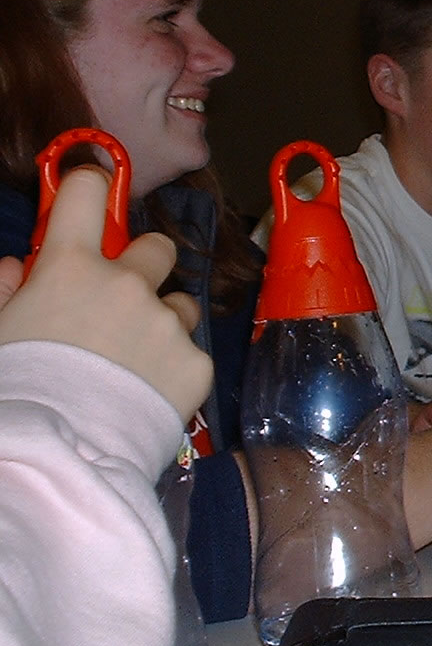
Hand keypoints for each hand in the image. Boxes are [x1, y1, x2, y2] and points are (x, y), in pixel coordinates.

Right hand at [0, 167, 210, 421]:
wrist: (57, 457)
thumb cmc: (15, 389)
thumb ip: (6, 290)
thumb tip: (16, 265)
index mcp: (71, 267)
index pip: (87, 193)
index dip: (89, 188)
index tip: (91, 195)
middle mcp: (128, 285)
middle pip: (157, 247)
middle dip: (142, 265)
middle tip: (120, 300)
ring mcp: (167, 323)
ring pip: (179, 304)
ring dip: (162, 322)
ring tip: (133, 363)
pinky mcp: (197, 363)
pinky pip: (190, 354)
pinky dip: (174, 369)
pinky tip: (147, 395)